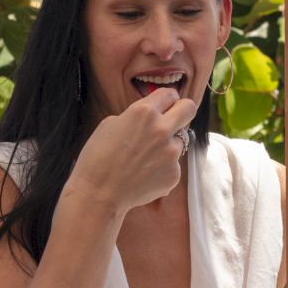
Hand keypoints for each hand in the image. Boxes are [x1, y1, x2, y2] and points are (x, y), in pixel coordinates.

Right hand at [67, 88, 198, 213]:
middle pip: (189, 108)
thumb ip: (137, 116)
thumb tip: (153, 117)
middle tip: (174, 118)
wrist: (98, 193)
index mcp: (144, 112)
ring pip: (181, 139)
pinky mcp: (174, 174)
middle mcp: (162, 129)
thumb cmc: (98, 158)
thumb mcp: (111, 124)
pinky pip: (173, 164)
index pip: (170, 94)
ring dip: (168, 144)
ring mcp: (171, 153)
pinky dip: (162, 167)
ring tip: (145, 158)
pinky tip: (144, 174)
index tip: (165, 105)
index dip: (167, 99)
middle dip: (182, 110)